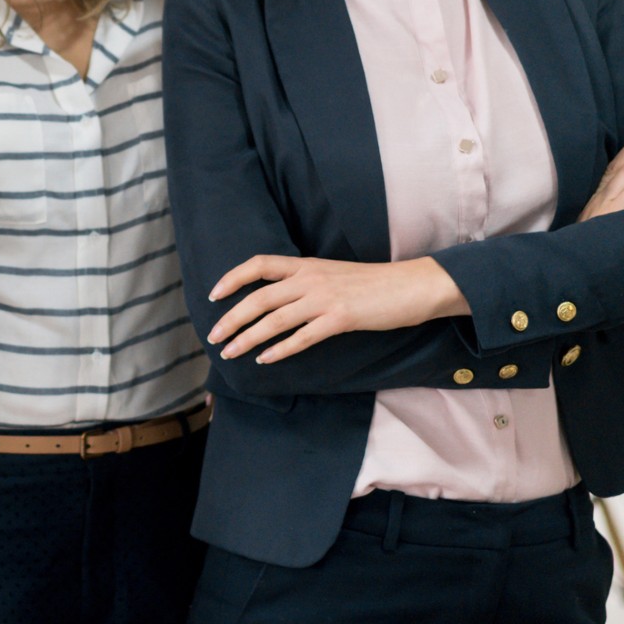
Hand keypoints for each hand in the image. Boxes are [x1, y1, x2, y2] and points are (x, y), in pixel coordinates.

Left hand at [206, 255, 465, 362]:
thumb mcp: (332, 274)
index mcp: (306, 264)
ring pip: (274, 320)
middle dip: (231, 318)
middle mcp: (310, 278)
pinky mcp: (340, 319)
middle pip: (258, 297)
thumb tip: (278, 299)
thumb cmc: (372, 283)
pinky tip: (265, 359)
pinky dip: (280, 349)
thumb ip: (305, 282)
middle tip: (214, 337)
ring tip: (231, 352)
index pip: (258, 264)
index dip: (232, 278)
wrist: (410, 286)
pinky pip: (302, 337)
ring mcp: (324, 298)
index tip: (214, 295)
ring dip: (248, 338)